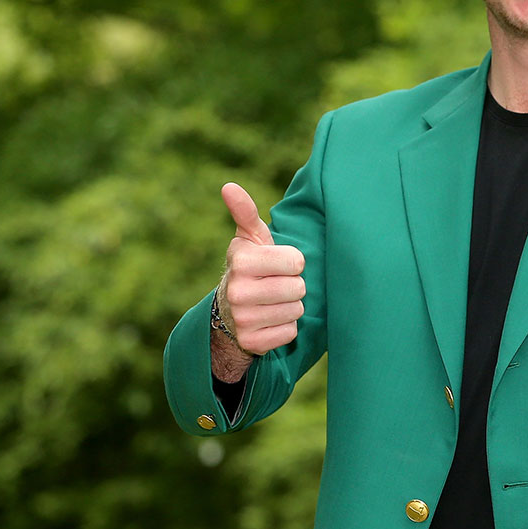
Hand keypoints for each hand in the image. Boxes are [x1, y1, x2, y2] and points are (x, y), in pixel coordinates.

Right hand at [218, 182, 305, 355]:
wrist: (228, 312)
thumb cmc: (250, 268)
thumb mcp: (248, 238)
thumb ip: (245, 212)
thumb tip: (228, 186)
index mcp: (241, 262)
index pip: (296, 261)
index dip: (292, 262)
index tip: (276, 264)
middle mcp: (238, 292)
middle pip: (299, 288)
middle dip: (293, 286)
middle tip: (274, 285)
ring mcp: (244, 320)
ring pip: (296, 311)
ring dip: (290, 307)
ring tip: (272, 302)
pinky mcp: (252, 342)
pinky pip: (290, 332)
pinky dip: (285, 328)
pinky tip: (269, 320)